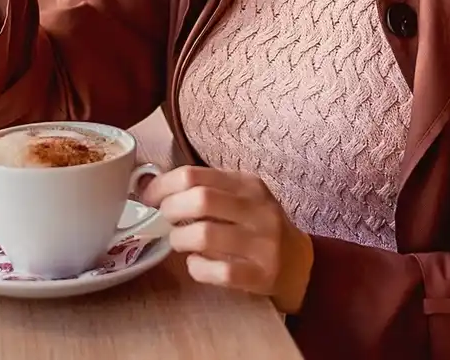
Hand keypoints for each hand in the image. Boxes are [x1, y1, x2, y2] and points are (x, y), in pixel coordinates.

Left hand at [142, 166, 314, 312]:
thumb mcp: (241, 199)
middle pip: (199, 199)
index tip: (148, 197)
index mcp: (248, 185)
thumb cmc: (258, 228)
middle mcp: (258, 210)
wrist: (300, 264)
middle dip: (170, 210)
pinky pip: (218, 272)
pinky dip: (197, 268)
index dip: (162, 186)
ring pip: (204, 235)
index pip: (193, 174)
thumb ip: (205, 189)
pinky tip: (196, 264)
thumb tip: (150, 184)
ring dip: (180, 239)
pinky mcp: (261, 275)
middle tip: (165, 220)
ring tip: (180, 241)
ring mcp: (262, 244)